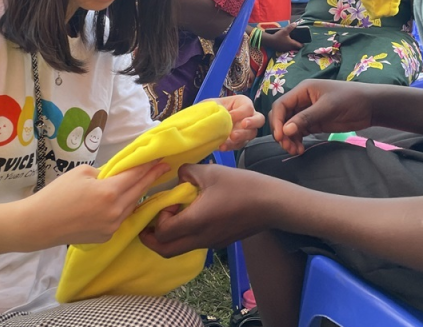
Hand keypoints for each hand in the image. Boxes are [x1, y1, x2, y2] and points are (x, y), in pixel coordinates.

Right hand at [22, 160, 169, 246]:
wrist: (39, 224)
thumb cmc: (57, 194)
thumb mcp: (82, 173)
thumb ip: (105, 172)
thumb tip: (117, 174)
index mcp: (110, 192)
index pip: (136, 176)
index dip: (149, 166)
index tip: (161, 159)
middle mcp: (116, 211)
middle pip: (139, 191)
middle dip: (151, 178)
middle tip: (163, 168)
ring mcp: (112, 226)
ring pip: (131, 206)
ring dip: (138, 194)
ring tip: (145, 182)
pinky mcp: (106, 237)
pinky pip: (120, 218)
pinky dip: (123, 208)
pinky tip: (123, 201)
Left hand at [140, 164, 271, 257]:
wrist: (272, 204)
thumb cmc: (242, 186)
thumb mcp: (211, 172)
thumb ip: (188, 172)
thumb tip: (179, 174)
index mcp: (195, 222)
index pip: (162, 232)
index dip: (157, 219)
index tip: (167, 202)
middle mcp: (200, 238)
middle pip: (166, 251)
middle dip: (152, 239)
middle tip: (150, 223)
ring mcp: (211, 243)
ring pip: (180, 250)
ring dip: (169, 238)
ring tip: (171, 217)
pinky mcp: (220, 242)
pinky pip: (194, 244)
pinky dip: (184, 235)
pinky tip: (193, 215)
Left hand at [213, 94, 264, 151]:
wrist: (204, 123)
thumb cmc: (211, 109)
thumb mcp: (212, 104)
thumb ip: (217, 107)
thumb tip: (221, 114)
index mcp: (242, 103)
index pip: (248, 107)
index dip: (240, 112)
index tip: (229, 115)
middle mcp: (248, 116)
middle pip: (259, 120)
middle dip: (252, 122)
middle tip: (243, 124)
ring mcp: (246, 130)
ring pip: (251, 134)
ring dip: (242, 136)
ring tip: (231, 137)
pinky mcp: (240, 142)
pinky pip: (240, 145)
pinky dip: (231, 146)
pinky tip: (223, 146)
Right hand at [261, 23, 303, 54]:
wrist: (270, 41)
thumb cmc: (278, 36)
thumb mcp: (284, 31)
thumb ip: (290, 27)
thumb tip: (295, 23)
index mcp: (292, 43)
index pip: (300, 46)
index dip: (302, 44)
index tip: (304, 42)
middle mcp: (289, 48)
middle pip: (296, 48)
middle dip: (298, 45)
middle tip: (298, 41)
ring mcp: (285, 49)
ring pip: (291, 48)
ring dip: (293, 46)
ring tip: (292, 42)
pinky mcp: (281, 50)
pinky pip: (287, 49)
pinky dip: (288, 46)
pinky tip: (286, 43)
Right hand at [270, 79, 375, 154]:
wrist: (370, 106)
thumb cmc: (350, 99)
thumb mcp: (328, 107)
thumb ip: (306, 118)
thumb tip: (286, 130)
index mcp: (303, 90)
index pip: (281, 105)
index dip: (277, 120)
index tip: (281, 136)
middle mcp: (302, 100)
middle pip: (282, 117)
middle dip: (282, 132)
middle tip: (288, 146)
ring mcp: (307, 113)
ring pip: (289, 127)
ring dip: (289, 139)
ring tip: (296, 151)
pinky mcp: (314, 123)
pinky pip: (299, 133)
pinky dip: (297, 141)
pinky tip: (300, 149)